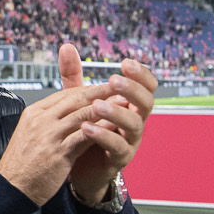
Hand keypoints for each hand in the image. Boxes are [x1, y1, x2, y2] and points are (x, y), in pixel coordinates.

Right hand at [0, 45, 151, 205]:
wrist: (11, 188)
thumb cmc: (22, 164)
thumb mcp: (31, 134)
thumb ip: (49, 122)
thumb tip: (67, 112)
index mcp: (34, 113)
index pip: (64, 94)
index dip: (86, 90)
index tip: (103, 87)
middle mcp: (41, 121)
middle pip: (74, 99)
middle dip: (99, 92)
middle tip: (119, 86)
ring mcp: (49, 136)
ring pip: (81, 115)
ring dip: (105, 107)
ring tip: (122, 103)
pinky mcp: (58, 153)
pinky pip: (84, 137)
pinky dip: (100, 130)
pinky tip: (114, 126)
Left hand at [66, 51, 156, 203]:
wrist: (78, 166)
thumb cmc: (83, 129)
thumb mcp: (78, 100)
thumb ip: (73, 75)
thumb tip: (66, 46)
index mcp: (128, 104)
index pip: (146, 86)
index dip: (141, 74)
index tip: (126, 63)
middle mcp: (134, 121)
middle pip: (146, 102)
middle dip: (132, 90)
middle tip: (114, 80)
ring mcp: (129, 140)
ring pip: (134, 124)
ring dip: (116, 112)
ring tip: (96, 106)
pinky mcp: (119, 158)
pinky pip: (118, 146)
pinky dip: (103, 136)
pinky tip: (86, 128)